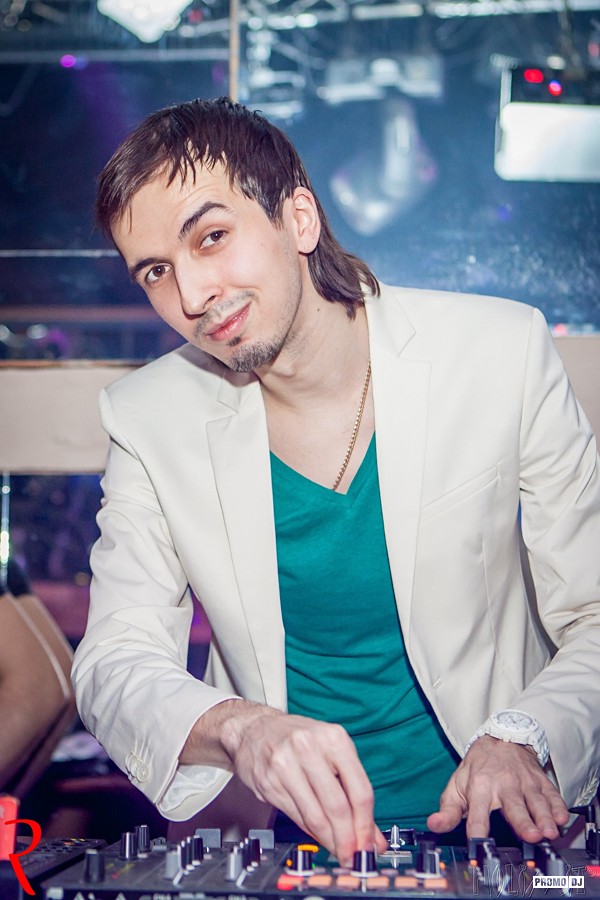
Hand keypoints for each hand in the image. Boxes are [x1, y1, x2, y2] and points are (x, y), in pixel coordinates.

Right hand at [200, 700, 386, 864]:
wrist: (255, 728)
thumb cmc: (299, 739)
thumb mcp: (332, 752)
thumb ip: (353, 790)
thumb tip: (372, 834)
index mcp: (334, 738)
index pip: (359, 791)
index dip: (366, 825)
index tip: (369, 845)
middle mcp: (309, 747)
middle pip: (337, 807)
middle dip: (348, 839)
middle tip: (352, 856)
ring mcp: (285, 764)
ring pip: (315, 816)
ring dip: (329, 840)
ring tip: (336, 850)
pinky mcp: (268, 781)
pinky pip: (296, 816)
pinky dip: (310, 832)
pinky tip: (316, 834)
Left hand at [426, 735, 569, 841]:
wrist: (500, 739)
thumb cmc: (478, 768)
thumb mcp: (457, 785)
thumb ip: (447, 811)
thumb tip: (434, 825)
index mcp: (479, 788)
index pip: (477, 814)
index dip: (478, 830)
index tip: (480, 846)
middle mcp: (503, 785)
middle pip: (514, 806)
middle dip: (524, 822)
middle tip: (532, 835)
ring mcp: (524, 782)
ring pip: (536, 801)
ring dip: (544, 817)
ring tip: (549, 831)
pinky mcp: (540, 781)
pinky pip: (551, 794)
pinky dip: (558, 805)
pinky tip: (562, 817)